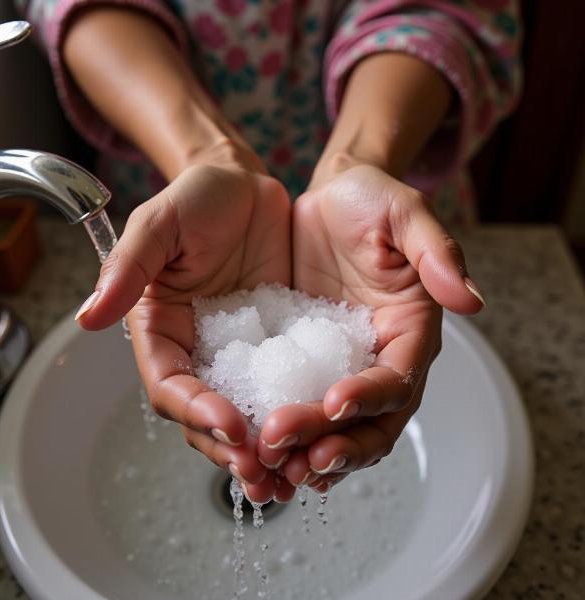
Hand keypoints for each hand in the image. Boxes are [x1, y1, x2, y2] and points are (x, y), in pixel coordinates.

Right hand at [78, 157, 292, 502]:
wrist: (245, 187)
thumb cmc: (197, 198)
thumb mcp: (159, 224)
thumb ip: (128, 267)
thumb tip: (89, 316)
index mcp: (163, 330)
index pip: (171, 385)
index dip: (196, 411)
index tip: (230, 425)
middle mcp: (199, 350)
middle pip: (206, 415)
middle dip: (231, 447)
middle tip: (263, 473)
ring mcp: (239, 352)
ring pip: (247, 412)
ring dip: (265, 448)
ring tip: (292, 475)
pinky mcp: (275, 344)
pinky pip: (284, 387)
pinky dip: (296, 414)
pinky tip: (319, 434)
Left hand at [257, 161, 483, 492]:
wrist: (329, 201)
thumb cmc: (371, 201)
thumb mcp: (405, 214)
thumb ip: (437, 252)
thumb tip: (473, 300)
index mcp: (409, 330)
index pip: (398, 378)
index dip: (371, 396)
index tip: (336, 402)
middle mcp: (380, 358)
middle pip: (370, 421)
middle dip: (338, 444)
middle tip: (298, 456)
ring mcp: (342, 366)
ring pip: (337, 428)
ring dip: (310, 452)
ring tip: (275, 465)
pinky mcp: (307, 362)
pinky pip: (299, 406)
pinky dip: (287, 434)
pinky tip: (260, 449)